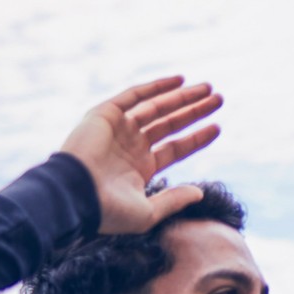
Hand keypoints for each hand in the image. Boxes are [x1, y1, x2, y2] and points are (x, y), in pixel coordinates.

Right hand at [58, 76, 223, 234]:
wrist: (74, 196)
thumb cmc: (109, 211)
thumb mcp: (148, 212)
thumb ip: (174, 201)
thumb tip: (200, 193)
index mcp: (141, 168)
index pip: (175, 148)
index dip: (197, 137)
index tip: (218, 127)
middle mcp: (131, 146)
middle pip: (170, 124)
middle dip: (194, 111)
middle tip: (219, 99)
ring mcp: (119, 129)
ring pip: (157, 108)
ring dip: (182, 97)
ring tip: (209, 89)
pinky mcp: (105, 115)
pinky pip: (135, 96)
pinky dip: (156, 87)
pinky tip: (179, 80)